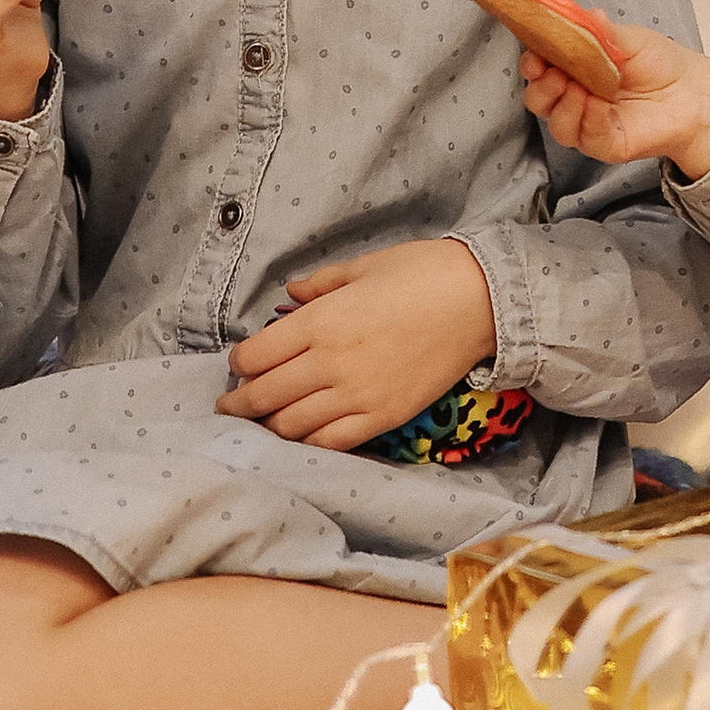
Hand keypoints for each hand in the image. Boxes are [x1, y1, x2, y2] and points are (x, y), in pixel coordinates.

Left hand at [217, 239, 496, 450]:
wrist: (480, 301)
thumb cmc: (421, 272)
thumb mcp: (363, 266)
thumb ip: (320, 285)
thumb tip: (290, 296)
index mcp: (322, 321)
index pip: (256, 355)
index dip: (240, 363)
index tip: (240, 363)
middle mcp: (331, 363)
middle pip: (264, 396)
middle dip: (239, 403)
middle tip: (229, 404)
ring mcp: (357, 395)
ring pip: (291, 426)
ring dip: (267, 426)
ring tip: (260, 423)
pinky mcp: (382, 417)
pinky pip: (331, 442)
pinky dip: (308, 443)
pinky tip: (301, 436)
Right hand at [517, 22, 709, 179]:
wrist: (692, 92)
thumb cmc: (657, 63)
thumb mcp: (629, 39)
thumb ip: (603, 31)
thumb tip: (587, 16)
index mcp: (573, 68)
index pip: (539, 68)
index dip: (531, 63)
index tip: (534, 57)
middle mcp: (574, 97)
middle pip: (538, 100)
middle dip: (540, 88)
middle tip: (554, 74)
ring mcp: (588, 123)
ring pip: (557, 125)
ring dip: (562, 107)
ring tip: (578, 90)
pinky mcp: (605, 144)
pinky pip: (587, 138)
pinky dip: (590, 122)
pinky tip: (602, 108)